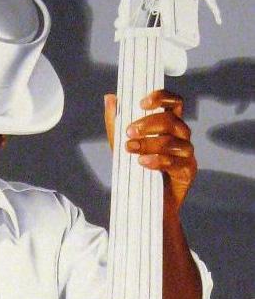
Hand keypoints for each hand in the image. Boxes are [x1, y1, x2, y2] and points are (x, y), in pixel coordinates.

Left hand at [104, 89, 196, 211]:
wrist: (144, 201)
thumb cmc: (135, 168)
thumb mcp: (120, 143)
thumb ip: (115, 122)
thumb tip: (110, 98)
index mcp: (168, 123)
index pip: (173, 102)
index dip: (161, 97)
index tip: (142, 103)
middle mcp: (180, 135)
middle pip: (172, 120)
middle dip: (148, 124)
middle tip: (129, 132)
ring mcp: (186, 152)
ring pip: (173, 141)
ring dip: (149, 143)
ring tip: (131, 148)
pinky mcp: (188, 171)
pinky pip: (176, 162)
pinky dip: (157, 160)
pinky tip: (143, 162)